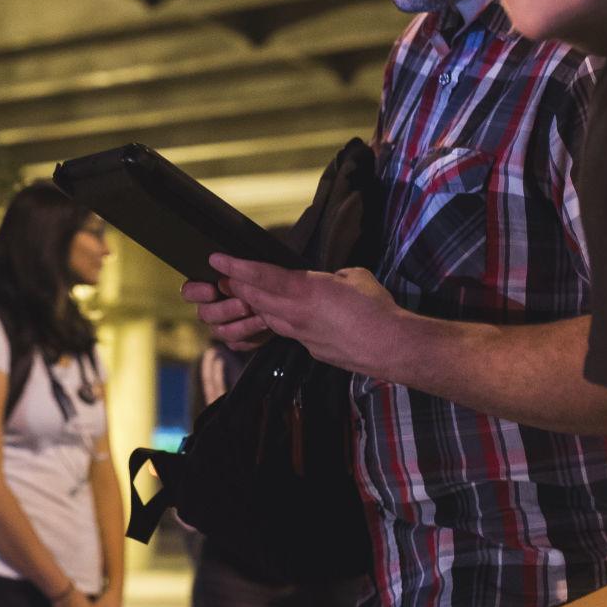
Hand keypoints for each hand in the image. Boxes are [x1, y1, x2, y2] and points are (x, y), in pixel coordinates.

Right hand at [182, 273, 273, 351]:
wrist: (281, 297)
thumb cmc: (262, 276)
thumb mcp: (249, 267)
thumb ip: (234, 266)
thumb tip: (219, 259)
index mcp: (205, 288)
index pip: (189, 292)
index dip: (197, 293)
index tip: (212, 290)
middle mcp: (209, 308)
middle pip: (205, 314)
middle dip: (225, 310)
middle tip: (244, 304)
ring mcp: (221, 326)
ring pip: (220, 331)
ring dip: (241, 325)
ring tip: (261, 317)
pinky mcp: (237, 341)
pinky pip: (237, 344)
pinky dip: (251, 337)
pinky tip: (265, 327)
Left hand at [206, 255, 407, 379]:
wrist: (390, 346)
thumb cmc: (376, 308)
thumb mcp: (352, 276)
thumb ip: (331, 276)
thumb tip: (327, 279)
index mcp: (304, 290)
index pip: (260, 275)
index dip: (235, 266)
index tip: (216, 259)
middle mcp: (295, 313)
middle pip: (254, 297)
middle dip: (235, 285)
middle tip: (223, 276)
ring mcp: (299, 333)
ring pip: (265, 315)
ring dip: (253, 304)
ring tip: (245, 293)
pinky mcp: (308, 347)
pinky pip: (283, 330)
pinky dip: (275, 319)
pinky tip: (279, 313)